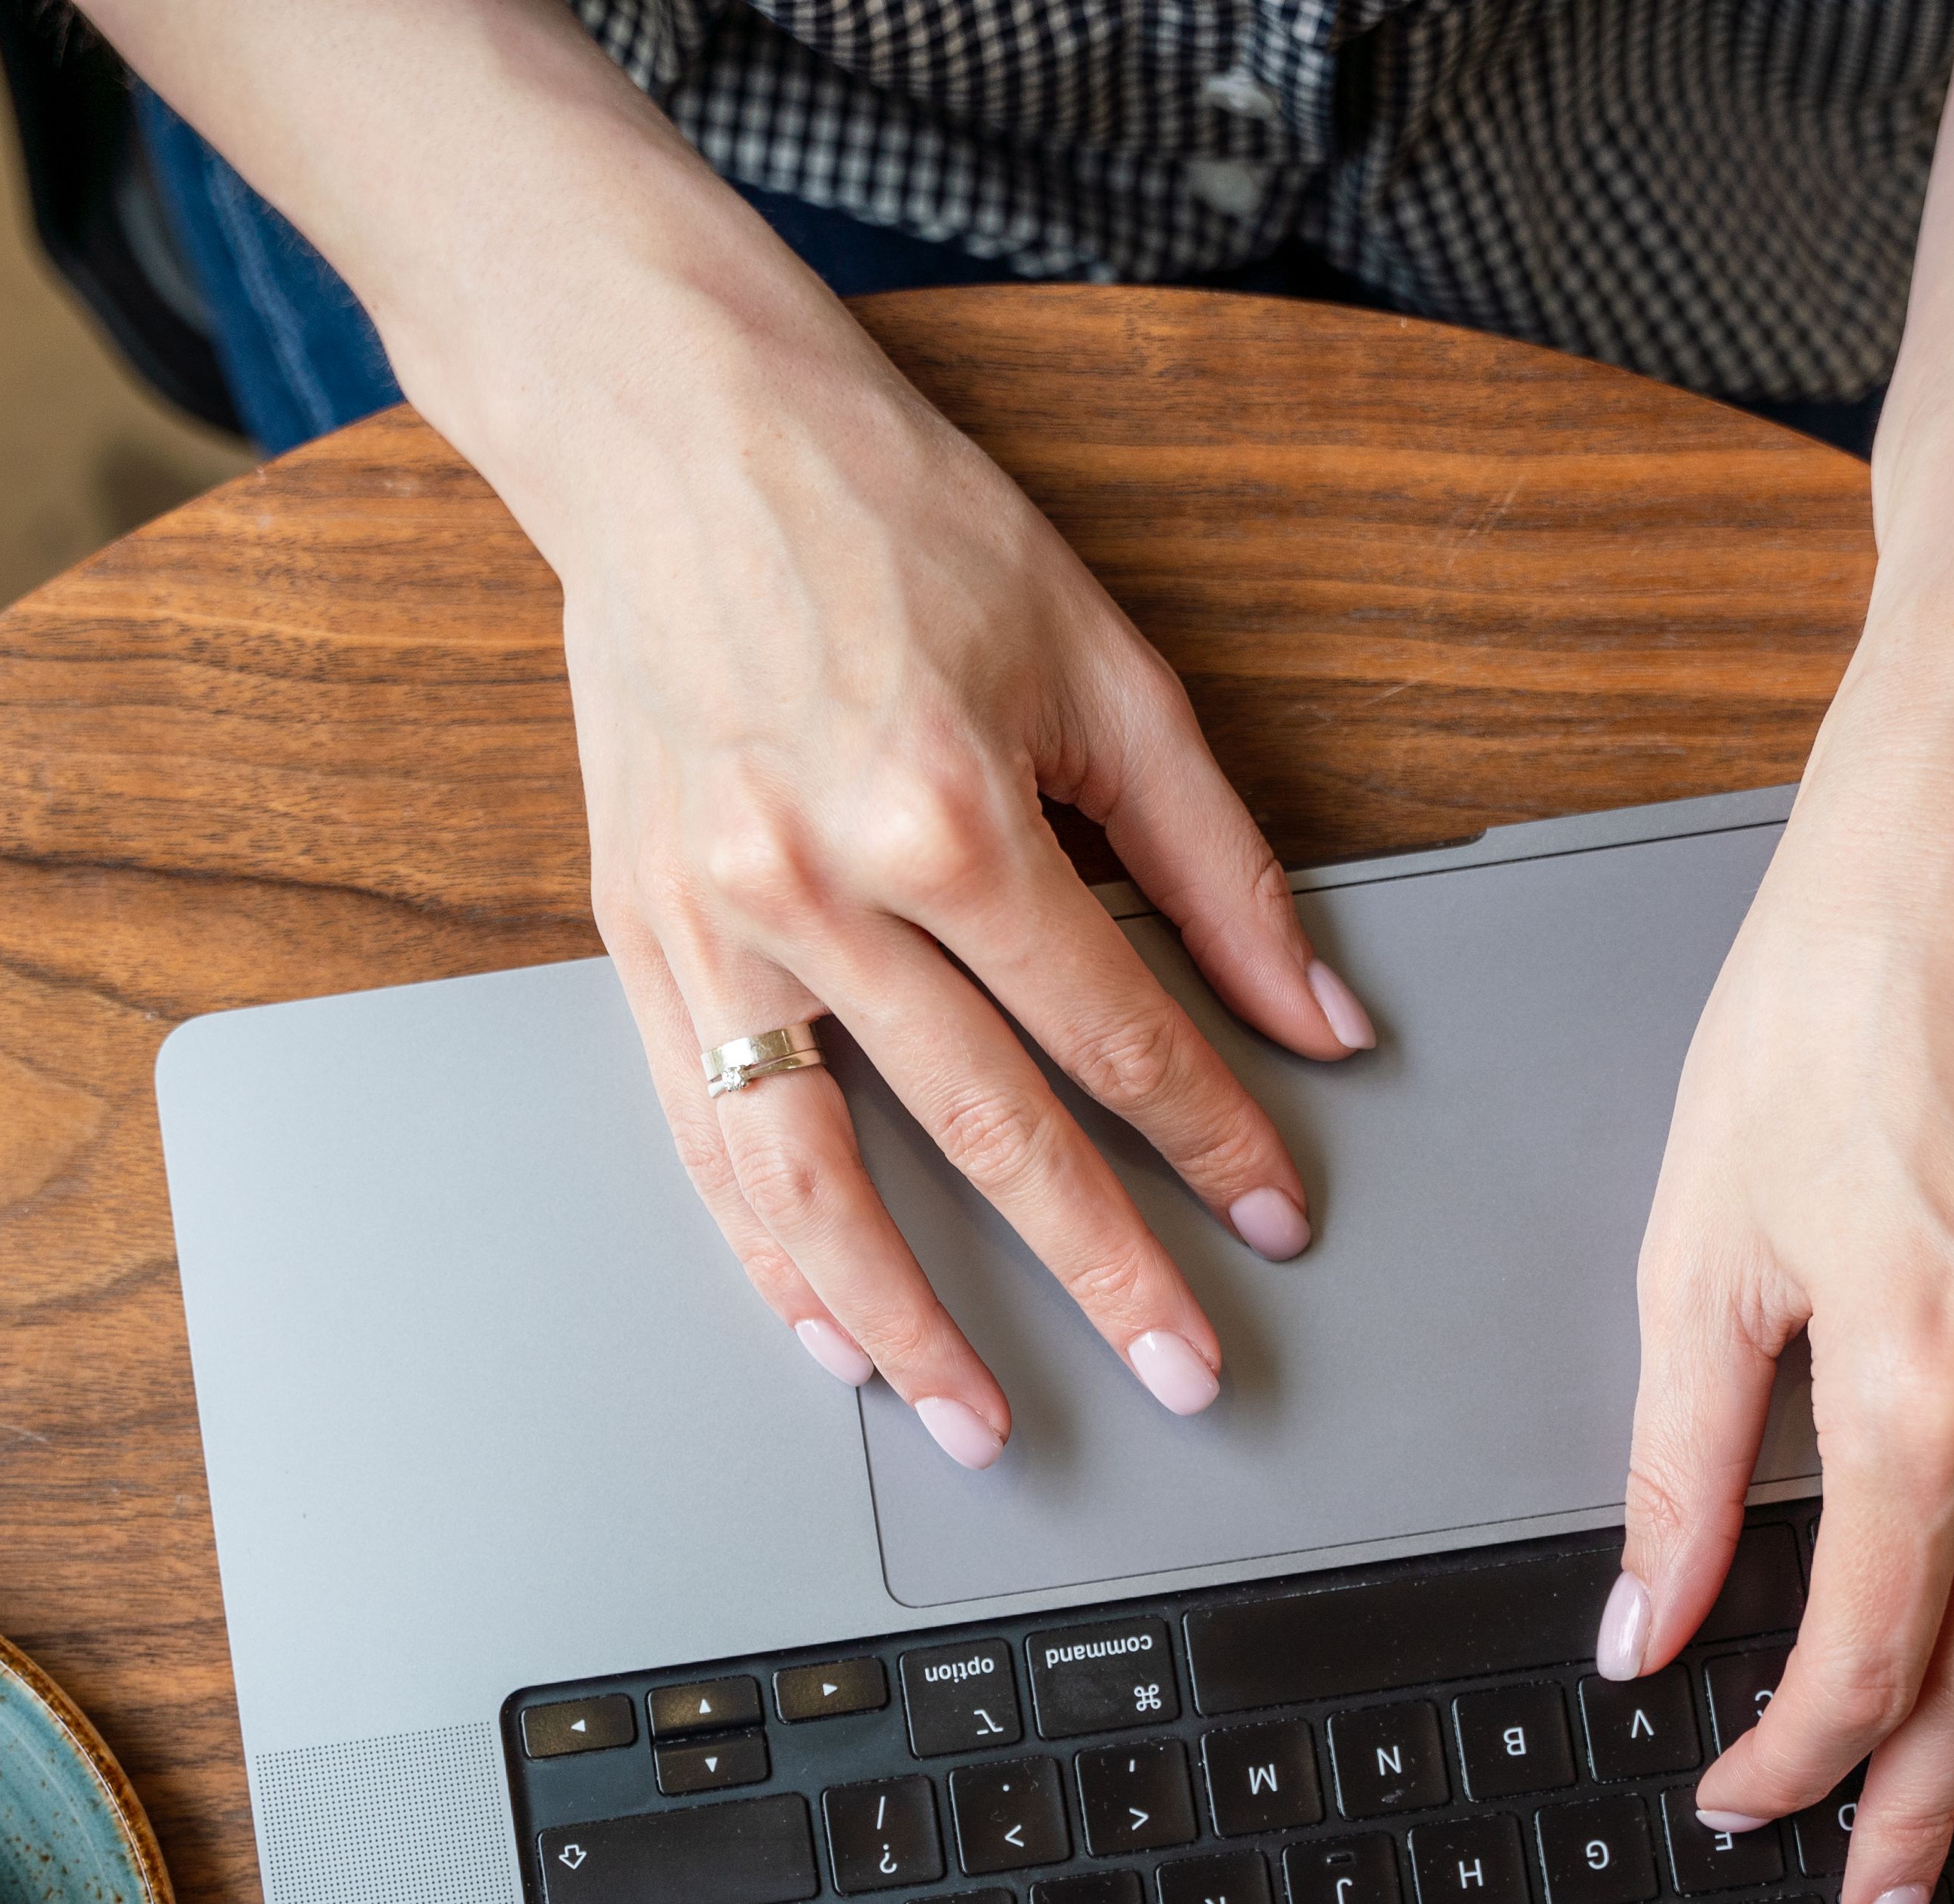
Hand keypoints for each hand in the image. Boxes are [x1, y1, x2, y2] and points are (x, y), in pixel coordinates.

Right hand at [553, 325, 1366, 1463]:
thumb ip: (1215, 859)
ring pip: (822, 1180)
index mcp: (949, 815)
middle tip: (1183, 1373)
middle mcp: (819, 889)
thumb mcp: (1099, 663)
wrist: (674, 432)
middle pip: (989, 1136)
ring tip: (985, 1421)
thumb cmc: (890, 523)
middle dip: (1104, 1272)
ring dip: (913, 1324)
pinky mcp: (635, 937)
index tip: (1274, 1220)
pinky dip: (767, 1256)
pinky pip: (704, 1140)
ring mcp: (711, 927)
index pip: (1115, 1035)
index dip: (1212, 1141)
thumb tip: (1318, 1013)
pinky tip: (831, 1334)